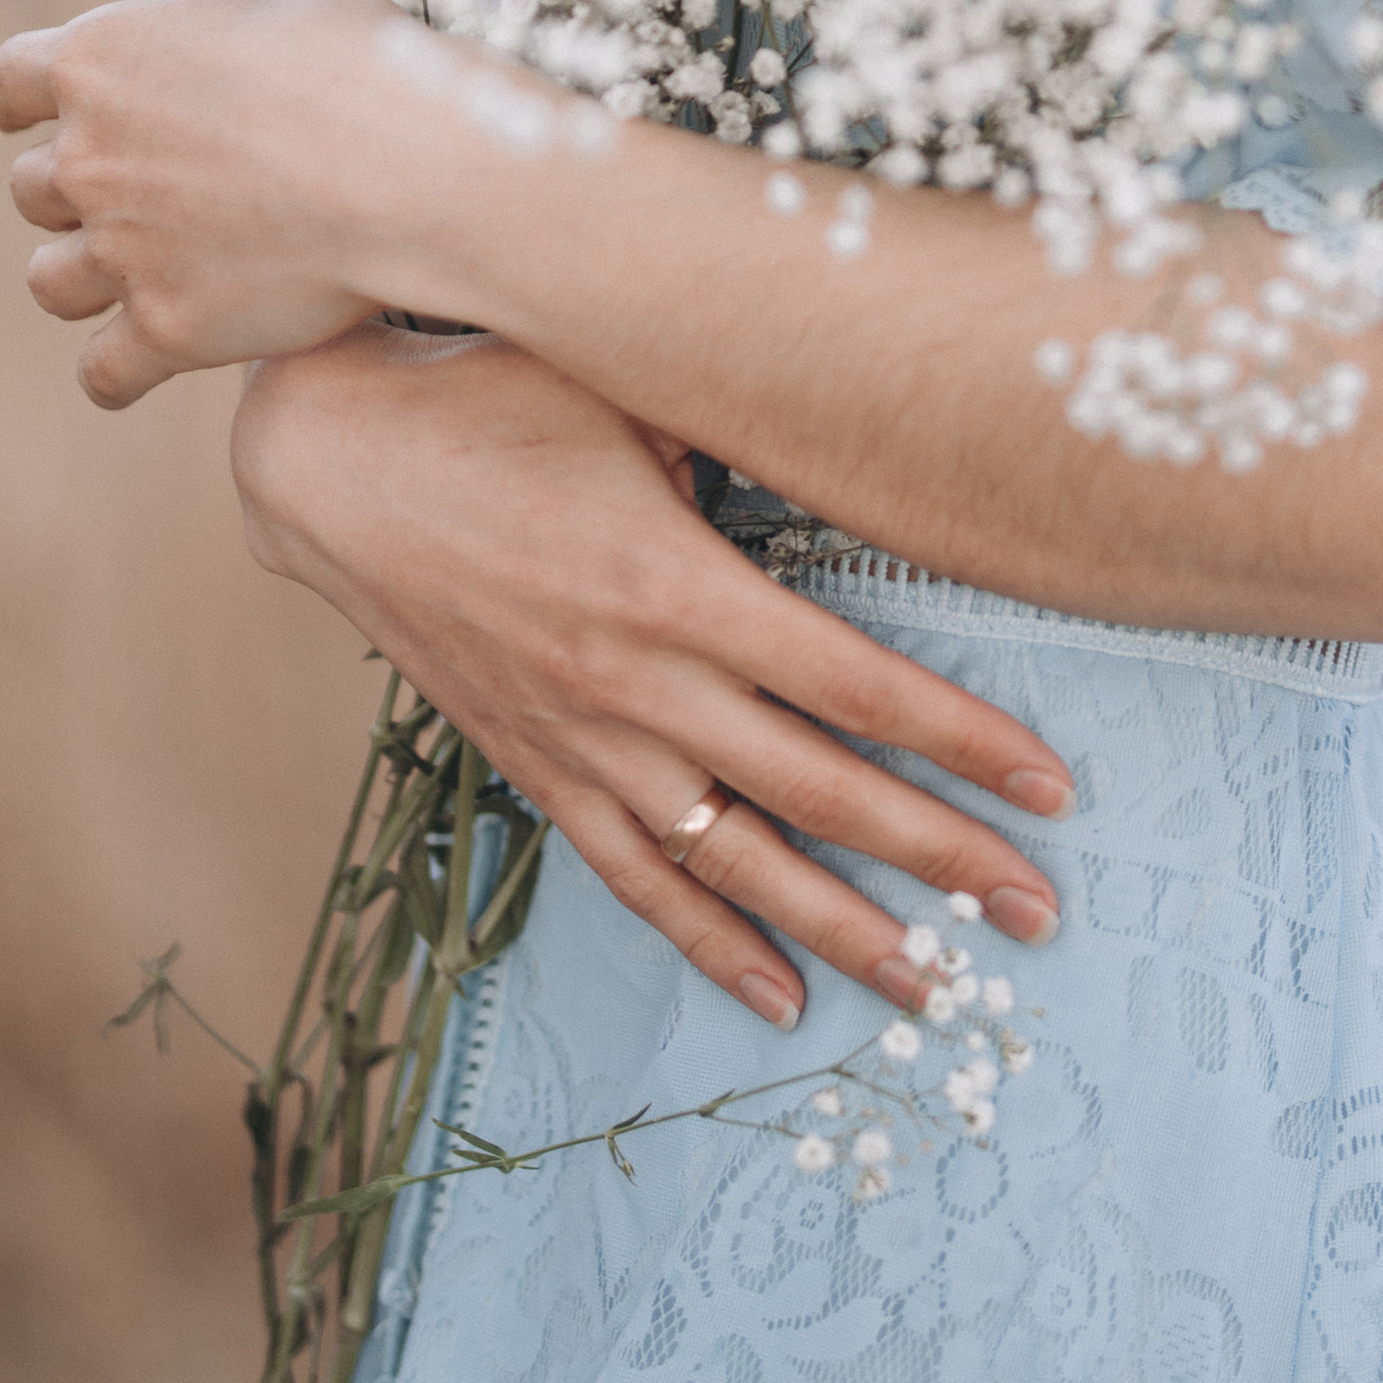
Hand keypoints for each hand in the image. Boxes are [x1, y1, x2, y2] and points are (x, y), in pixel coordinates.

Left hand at [0, 0, 412, 405]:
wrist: (407, 167)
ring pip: (48, 282)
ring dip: (83, 278)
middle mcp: (89, 155)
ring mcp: (119, 248)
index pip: (8, 82)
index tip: (35, 117)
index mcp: (103, 57)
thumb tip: (240, 51)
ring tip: (134, 279)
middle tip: (142, 198)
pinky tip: (140, 367)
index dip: (21, 104)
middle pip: (31, 188)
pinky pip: (101, 373)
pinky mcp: (165, 329)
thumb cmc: (364, 70)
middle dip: (78, 194)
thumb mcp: (284, 17)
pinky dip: (116, 373)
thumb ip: (229, 42)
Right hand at [233, 327, 1074, 1028]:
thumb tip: (858, 431)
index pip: (857, 687)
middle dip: (942, 857)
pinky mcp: (534, 768)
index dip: (963, 743)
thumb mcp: (636, 388)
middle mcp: (641, 685)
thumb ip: (743, 433)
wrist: (330, 460)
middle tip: (1037, 913)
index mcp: (680, 587)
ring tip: (938, 987)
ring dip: (847, 927)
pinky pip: (636, 879)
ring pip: (739, 861)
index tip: (1052, 787)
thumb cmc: (493, 394)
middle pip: (822, 793)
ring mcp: (584, 741)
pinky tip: (783, 994)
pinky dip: (712, 943)